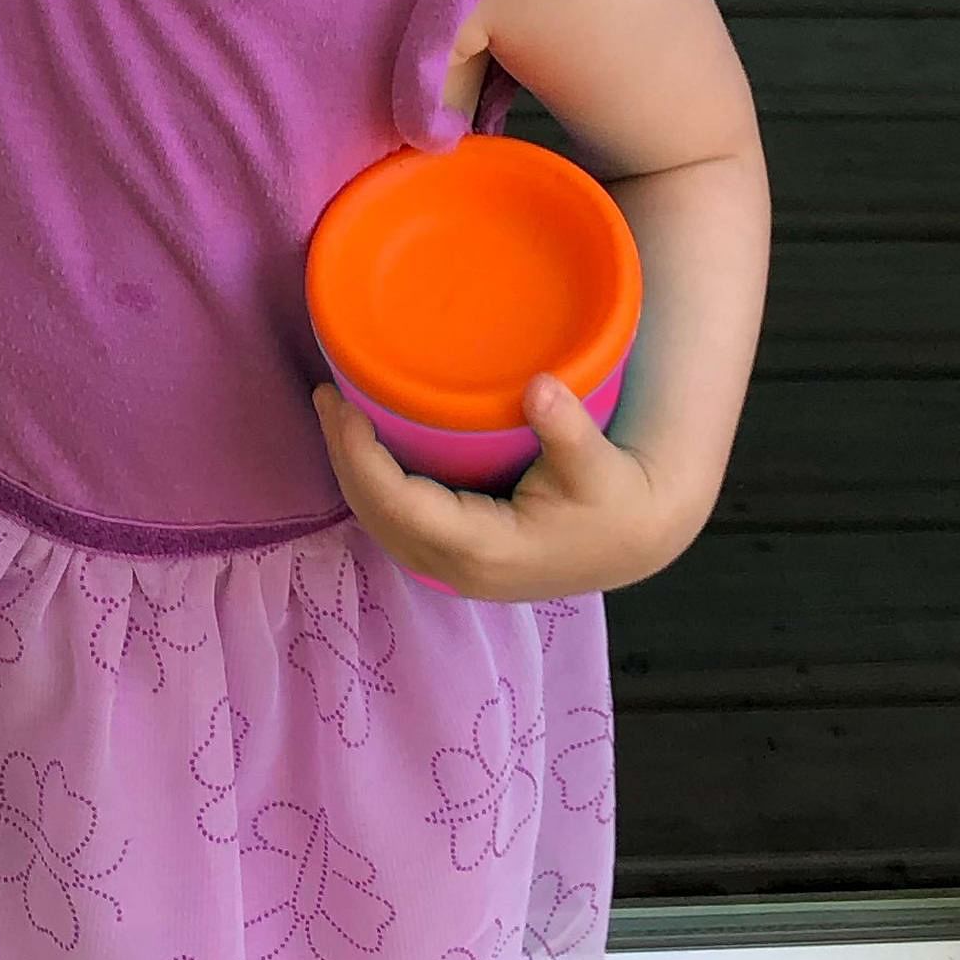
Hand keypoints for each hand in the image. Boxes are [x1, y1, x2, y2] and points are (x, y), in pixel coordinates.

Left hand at [313, 376, 707, 605]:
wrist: (634, 540)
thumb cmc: (614, 499)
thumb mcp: (599, 464)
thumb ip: (568, 429)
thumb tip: (542, 388)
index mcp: (484, 549)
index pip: (398, 504)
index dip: (360, 457)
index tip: (341, 406)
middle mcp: (459, 570)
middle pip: (377, 515)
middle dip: (344, 457)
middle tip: (325, 396)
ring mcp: (454, 571)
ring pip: (381, 524)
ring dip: (353, 472)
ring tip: (335, 415)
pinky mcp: (457, 560)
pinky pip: (397, 525)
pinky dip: (373, 486)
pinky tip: (366, 449)